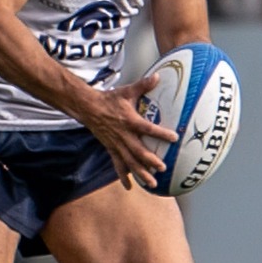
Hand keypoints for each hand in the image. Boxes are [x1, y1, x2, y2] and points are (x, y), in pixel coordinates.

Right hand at [83, 73, 176, 190]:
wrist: (88, 108)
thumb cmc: (110, 99)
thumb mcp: (126, 91)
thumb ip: (143, 85)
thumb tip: (158, 75)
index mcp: (129, 120)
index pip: (147, 128)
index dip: (160, 133)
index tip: (174, 138)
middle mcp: (123, 135)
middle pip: (138, 151)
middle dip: (150, 160)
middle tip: (162, 168)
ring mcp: (116, 144)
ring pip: (129, 162)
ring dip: (140, 173)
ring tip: (152, 184)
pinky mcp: (110, 149)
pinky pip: (117, 165)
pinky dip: (123, 176)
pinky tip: (129, 187)